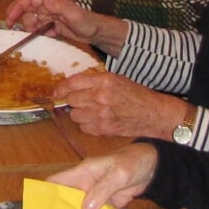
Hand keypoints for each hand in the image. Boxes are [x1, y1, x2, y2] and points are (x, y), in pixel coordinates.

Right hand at [4, 0, 128, 53]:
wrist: (97, 33)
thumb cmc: (87, 22)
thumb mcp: (73, 14)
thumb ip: (58, 7)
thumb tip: (42, 1)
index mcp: (52, 0)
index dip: (17, 6)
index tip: (10, 18)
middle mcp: (50, 6)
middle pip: (28, 10)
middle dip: (21, 19)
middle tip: (18, 31)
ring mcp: (51, 16)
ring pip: (33, 20)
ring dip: (32, 28)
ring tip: (39, 35)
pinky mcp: (54, 25)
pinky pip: (41, 28)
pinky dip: (40, 33)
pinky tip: (48, 36)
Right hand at [46, 143, 157, 208]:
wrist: (153, 167)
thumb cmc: (133, 162)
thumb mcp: (119, 173)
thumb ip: (103, 189)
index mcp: (82, 173)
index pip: (56, 182)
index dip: (45, 194)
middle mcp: (84, 186)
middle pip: (65, 201)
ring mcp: (95, 197)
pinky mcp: (106, 206)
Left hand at [55, 71, 188, 139]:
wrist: (152, 113)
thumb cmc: (135, 94)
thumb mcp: (116, 79)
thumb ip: (94, 81)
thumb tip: (72, 86)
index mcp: (104, 81)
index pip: (73, 83)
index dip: (61, 88)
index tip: (56, 92)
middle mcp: (100, 97)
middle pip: (71, 100)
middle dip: (74, 101)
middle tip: (83, 101)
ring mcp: (101, 115)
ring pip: (75, 115)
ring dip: (80, 113)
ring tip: (93, 111)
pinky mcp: (103, 129)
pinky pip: (83, 127)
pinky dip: (87, 125)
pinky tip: (98, 120)